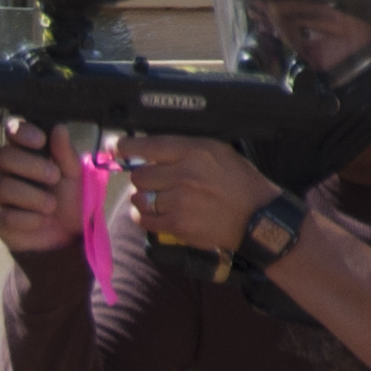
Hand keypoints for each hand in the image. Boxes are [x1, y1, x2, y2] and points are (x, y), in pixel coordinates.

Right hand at [0, 117, 82, 252]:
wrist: (69, 235)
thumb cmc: (70, 199)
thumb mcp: (74, 175)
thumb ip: (65, 153)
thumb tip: (58, 128)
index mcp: (25, 151)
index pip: (12, 131)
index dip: (22, 133)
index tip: (41, 141)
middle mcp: (6, 170)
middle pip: (3, 157)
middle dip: (31, 166)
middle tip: (54, 177)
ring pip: (2, 187)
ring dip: (32, 196)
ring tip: (51, 205)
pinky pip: (3, 215)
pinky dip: (27, 219)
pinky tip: (40, 221)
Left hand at [120, 135, 281, 255]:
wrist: (256, 218)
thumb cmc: (238, 183)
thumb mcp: (217, 151)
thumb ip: (184, 149)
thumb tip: (150, 150)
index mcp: (195, 151)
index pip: (148, 145)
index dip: (125, 146)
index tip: (115, 147)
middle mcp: (185, 174)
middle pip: (139, 175)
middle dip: (142, 178)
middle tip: (153, 181)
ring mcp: (180, 201)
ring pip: (139, 198)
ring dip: (143, 199)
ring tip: (158, 199)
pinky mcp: (178, 225)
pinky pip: (144, 220)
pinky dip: (144, 217)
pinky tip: (154, 214)